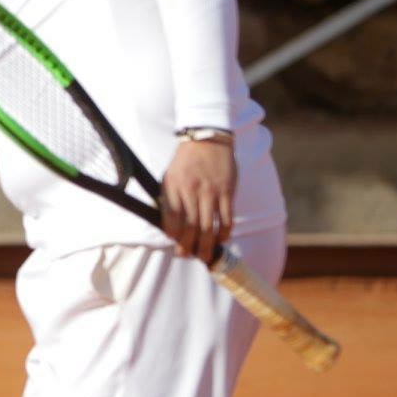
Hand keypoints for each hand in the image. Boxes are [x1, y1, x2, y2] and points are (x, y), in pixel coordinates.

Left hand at [160, 140, 236, 264]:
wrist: (207, 140)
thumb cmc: (185, 161)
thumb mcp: (169, 176)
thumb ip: (169, 199)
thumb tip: (169, 227)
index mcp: (173, 186)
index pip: (171, 218)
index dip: (173, 234)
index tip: (175, 243)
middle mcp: (191, 190)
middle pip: (190, 227)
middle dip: (188, 246)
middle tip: (187, 255)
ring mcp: (210, 192)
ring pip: (208, 227)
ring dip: (206, 245)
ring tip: (203, 256)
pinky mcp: (227, 192)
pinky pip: (226, 219)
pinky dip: (224, 233)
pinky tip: (221, 240)